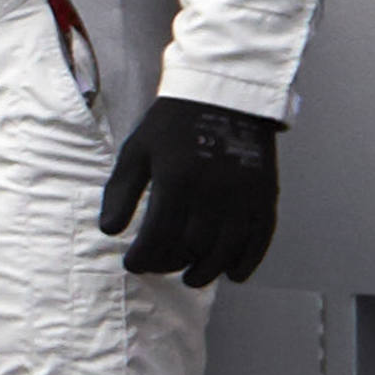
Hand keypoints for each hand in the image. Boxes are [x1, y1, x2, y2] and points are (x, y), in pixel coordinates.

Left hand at [97, 97, 282, 284]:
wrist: (224, 96)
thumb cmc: (172, 124)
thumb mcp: (136, 152)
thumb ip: (120, 192)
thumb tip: (109, 231)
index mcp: (177, 180)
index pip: (157, 236)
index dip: (142, 258)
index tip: (132, 264)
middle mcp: (213, 191)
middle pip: (190, 247)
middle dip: (169, 264)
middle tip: (157, 267)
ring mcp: (243, 195)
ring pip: (225, 250)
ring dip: (206, 271)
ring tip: (190, 278)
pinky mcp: (265, 194)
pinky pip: (261, 238)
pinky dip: (247, 261)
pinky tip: (233, 274)